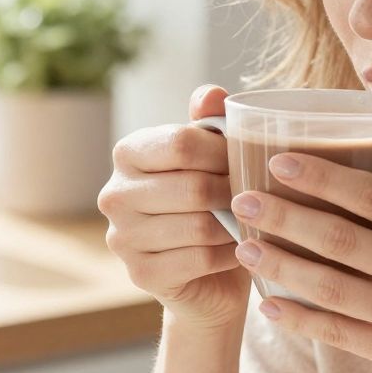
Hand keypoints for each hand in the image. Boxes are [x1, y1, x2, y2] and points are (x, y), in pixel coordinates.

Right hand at [98, 85, 250, 332]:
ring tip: (251, 223)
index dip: (224, 152)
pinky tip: (238, 251)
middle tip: (257, 198)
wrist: (209, 278)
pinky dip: (227, 256)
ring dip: (234, 226)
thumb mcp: (212, 160)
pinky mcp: (140, 274)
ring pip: (198, 226)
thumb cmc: (213, 207)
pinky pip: (198, 260)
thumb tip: (211, 94)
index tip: (248, 161)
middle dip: (233, 193)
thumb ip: (209, 123)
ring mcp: (122, 238)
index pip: (181, 143)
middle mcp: (114, 194)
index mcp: (128, 153)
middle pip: (192, 187)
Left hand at [229, 130, 371, 372]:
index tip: (281, 161)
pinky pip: (341, 335)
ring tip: (243, 248)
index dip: (326, 178)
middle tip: (242, 200)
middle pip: (344, 240)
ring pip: (333, 289)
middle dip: (287, 218)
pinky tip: (270, 305)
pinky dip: (302, 321)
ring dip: (282, 267)